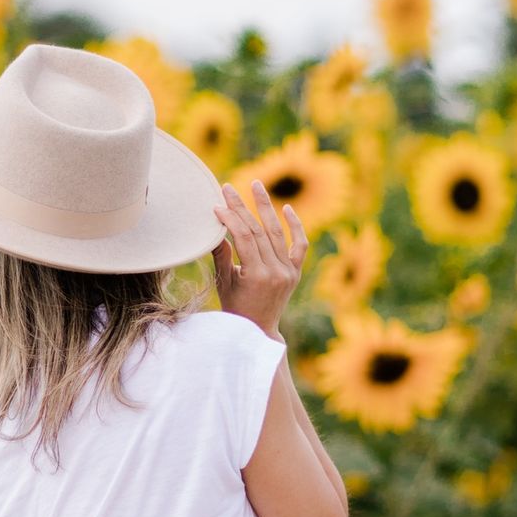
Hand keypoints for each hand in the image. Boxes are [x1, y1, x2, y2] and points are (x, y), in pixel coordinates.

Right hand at [211, 179, 308, 335]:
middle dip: (242, 207)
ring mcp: (289, 271)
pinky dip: (296, 226)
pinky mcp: (295, 272)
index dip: (230, 219)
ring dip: (265, 207)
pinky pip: (300, 245)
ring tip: (256, 185)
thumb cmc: (235, 308)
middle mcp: (277, 271)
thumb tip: (216, 228)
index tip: (217, 205)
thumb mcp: (224, 283)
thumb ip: (221, 255)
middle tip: (228, 188)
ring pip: (277, 233)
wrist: (258, 331)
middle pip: (258, 231)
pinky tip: (287, 208)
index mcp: (257, 275)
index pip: (244, 237)